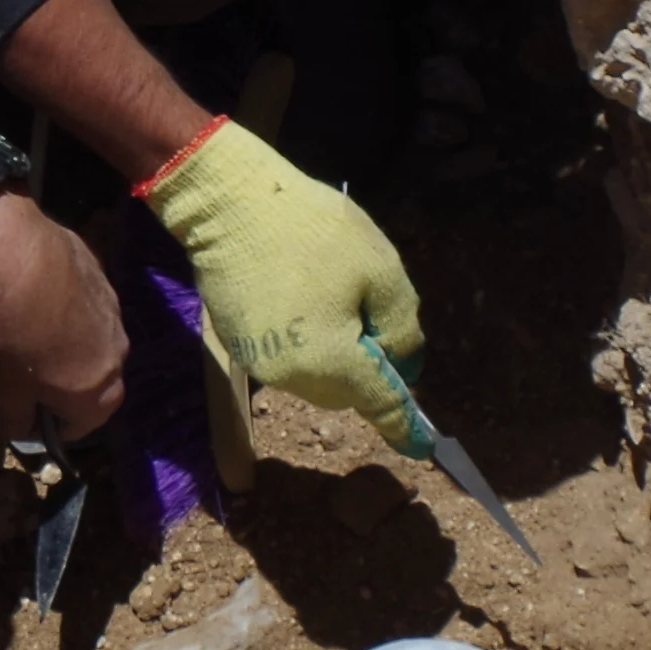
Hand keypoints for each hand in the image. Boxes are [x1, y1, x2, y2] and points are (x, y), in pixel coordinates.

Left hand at [0, 188, 127, 440]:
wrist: (9, 250)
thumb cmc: (4, 334)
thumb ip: (13, 421)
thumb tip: (20, 426)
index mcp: (100, 394)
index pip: (77, 429)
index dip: (44, 428)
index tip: (16, 415)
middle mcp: (119, 353)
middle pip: (88, 381)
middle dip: (57, 382)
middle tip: (17, 370)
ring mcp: (113, 308)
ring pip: (87, 338)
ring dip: (61, 341)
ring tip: (21, 328)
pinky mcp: (99, 270)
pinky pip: (79, 301)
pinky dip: (59, 304)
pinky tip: (27, 294)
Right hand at [139, 119, 423, 448]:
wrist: (228, 202)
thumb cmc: (312, 231)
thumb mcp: (380, 268)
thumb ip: (402, 326)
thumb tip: (402, 363)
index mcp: (331, 363)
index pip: (379, 403)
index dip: (403, 425)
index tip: (422, 447)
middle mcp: (291, 377)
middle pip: (346, 393)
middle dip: (367, 369)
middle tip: (372, 313)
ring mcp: (259, 363)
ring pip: (316, 377)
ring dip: (335, 355)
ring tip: (333, 296)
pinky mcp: (238, 343)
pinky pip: (287, 358)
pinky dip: (306, 342)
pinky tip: (303, 295)